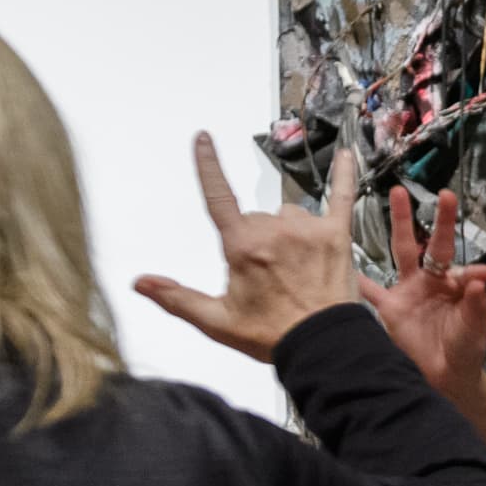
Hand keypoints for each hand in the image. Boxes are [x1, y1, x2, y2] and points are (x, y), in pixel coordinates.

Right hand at [136, 134, 361, 361]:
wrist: (322, 346)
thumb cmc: (273, 334)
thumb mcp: (217, 321)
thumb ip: (177, 298)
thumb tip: (141, 283)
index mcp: (243, 247)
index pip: (219, 197)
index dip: (209, 167)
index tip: (203, 140)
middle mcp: (275, 231)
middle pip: (257, 218)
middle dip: (257, 241)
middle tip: (268, 276)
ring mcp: (308, 229)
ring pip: (289, 214)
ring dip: (288, 232)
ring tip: (296, 268)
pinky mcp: (337, 234)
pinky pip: (342, 197)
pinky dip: (344, 175)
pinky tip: (344, 155)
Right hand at [359, 185, 485, 398]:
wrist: (445, 377)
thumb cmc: (464, 349)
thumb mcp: (475, 329)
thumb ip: (477, 306)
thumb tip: (482, 278)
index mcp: (456, 286)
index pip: (462, 270)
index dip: (471, 272)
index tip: (482, 274)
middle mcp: (433, 281)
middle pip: (433, 245)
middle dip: (440, 219)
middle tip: (445, 195)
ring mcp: (410, 291)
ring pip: (404, 252)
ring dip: (401, 224)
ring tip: (398, 196)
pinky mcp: (391, 308)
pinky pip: (370, 291)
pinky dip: (356, 279)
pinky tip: (343, 260)